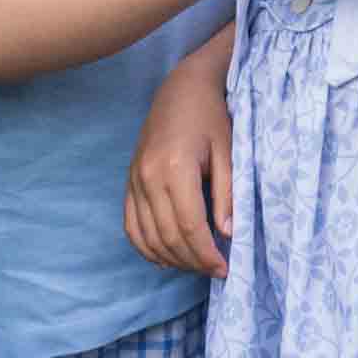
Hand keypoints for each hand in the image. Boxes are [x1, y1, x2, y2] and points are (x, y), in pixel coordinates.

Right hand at [125, 37, 232, 278]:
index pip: (190, 226)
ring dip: (171, 259)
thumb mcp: (228, 151)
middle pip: (168, 236)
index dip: (207, 254)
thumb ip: (227, 194)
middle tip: (215, 270)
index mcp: (175, 167)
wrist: (181, 87)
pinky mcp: (129, 181)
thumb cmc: (211, 116)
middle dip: (193, 261)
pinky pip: (131, 226)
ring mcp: (134, 180)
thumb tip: (228, 234)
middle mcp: (148, 176)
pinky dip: (146, 247)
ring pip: (147, 237)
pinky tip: (167, 256)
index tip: (224, 268)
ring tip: (196, 265)